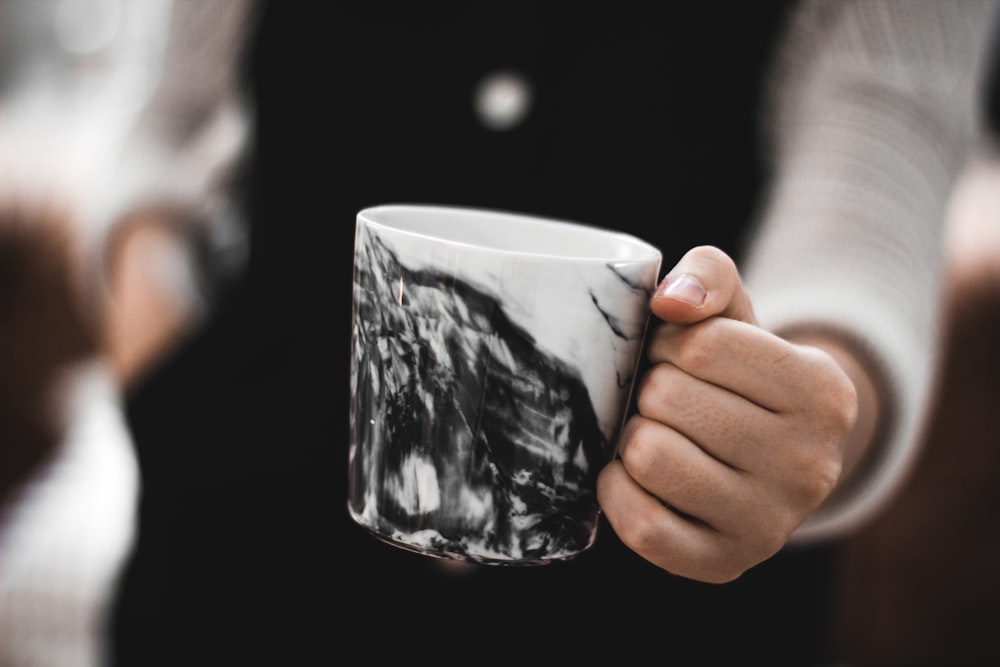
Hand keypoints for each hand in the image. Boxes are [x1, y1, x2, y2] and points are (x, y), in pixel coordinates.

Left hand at [597, 246, 865, 582]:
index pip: (702, 346)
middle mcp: (812, 466)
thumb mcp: (737, 313)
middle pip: (668, 401)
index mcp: (824, 392)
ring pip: (650, 458)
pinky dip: (618, 489)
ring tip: (657, 432)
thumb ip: (707, 276)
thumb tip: (670, 302)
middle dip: (650, 389)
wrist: (765, 457)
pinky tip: (633, 474)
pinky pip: (641, 526)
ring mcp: (772, 525)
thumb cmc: (738, 376)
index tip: (678, 355)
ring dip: (633, 436)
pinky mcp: (725, 565)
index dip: (669, 343)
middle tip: (666, 398)